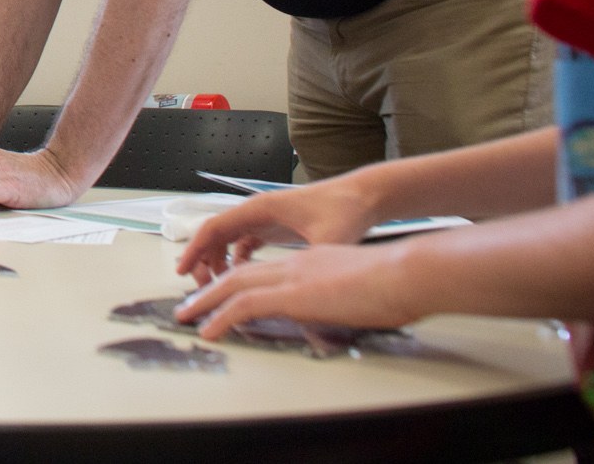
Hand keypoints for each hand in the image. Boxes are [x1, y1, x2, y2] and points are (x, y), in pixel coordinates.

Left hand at [171, 243, 426, 340]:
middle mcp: (295, 265)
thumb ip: (341, 300)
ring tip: (187, 317)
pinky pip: (244, 305)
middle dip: (212, 290)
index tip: (225, 298)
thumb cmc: (397, 284)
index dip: (241, 284)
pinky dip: (221, 317)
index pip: (265, 272)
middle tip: (191, 305)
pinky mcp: (293, 293)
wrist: (406, 272)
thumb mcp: (361, 290)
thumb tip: (339, 317)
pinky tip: (209, 331)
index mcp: (311, 262)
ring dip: (206, 302)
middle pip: (241, 275)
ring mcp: (292, 276)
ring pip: (234, 286)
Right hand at [174, 177, 380, 284]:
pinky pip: (244, 244)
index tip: (182, 272)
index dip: (194, 250)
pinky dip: (236, 260)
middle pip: (216, 235)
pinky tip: (242, 277)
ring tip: (218, 287)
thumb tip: (298, 289)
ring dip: (218, 261)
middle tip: (202, 289)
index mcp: (259, 209)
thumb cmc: (345, 210)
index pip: (213, 227)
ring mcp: (266, 219)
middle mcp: (257, 212)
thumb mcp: (327, 239)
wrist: (363, 197)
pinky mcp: (276, 228)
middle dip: (202, 261)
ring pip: (228, 240)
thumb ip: (310, 262)